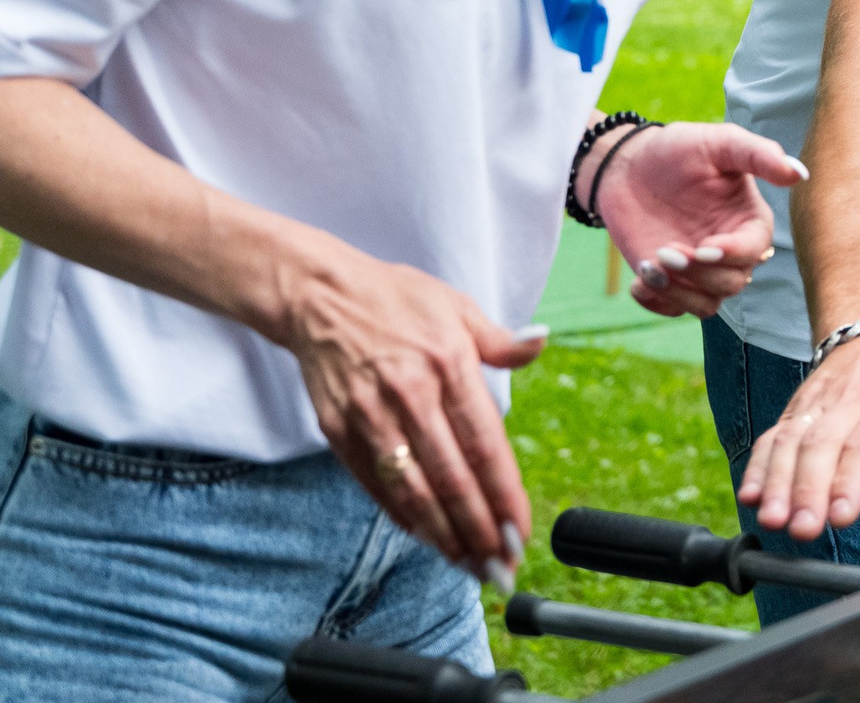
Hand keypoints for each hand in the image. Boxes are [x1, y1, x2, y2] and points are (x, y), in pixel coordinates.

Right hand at [276, 248, 543, 580]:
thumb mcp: (456, 306)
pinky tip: (427, 538)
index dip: (503, 494)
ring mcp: (371, 416)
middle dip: (479, 530)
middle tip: (501, 566)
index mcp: (448, 364)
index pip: (484, 444)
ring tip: (469, 565)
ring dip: (444, 535)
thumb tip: (540, 344)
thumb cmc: (396, 300)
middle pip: (451, 478)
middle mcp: (411, 395)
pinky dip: (403, 516)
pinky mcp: (338, 430)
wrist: (319, 294)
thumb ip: (499, 340)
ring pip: (413, 491)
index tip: (519, 530)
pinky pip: (375, 484)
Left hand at [590, 122, 805, 317]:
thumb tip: (800, 173)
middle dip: (698, 273)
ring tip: (650, 265)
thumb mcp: (720, 143)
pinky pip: (671, 310)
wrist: (630, 165)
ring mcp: (699, 271)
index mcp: (748, 221)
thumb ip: (759, 155)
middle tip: (665, 250)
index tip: (703, 247)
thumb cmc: (680, 149)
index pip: (755, 250)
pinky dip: (654, 300)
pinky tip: (640, 274)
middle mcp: (729, 251)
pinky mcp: (671, 283)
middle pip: (732, 283)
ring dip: (678, 292)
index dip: (733, 254)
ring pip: (706, 305)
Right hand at [740, 332, 859, 539]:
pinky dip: (758, 466)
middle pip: (823, 447)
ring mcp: (817, 406)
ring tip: (771, 519)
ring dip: (777, 482)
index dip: (851, 479)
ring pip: (791, 442)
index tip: (841, 514)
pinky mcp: (795, 412)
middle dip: (808, 490)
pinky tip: (750, 496)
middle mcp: (848, 403)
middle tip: (801, 529)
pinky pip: (772, 437)